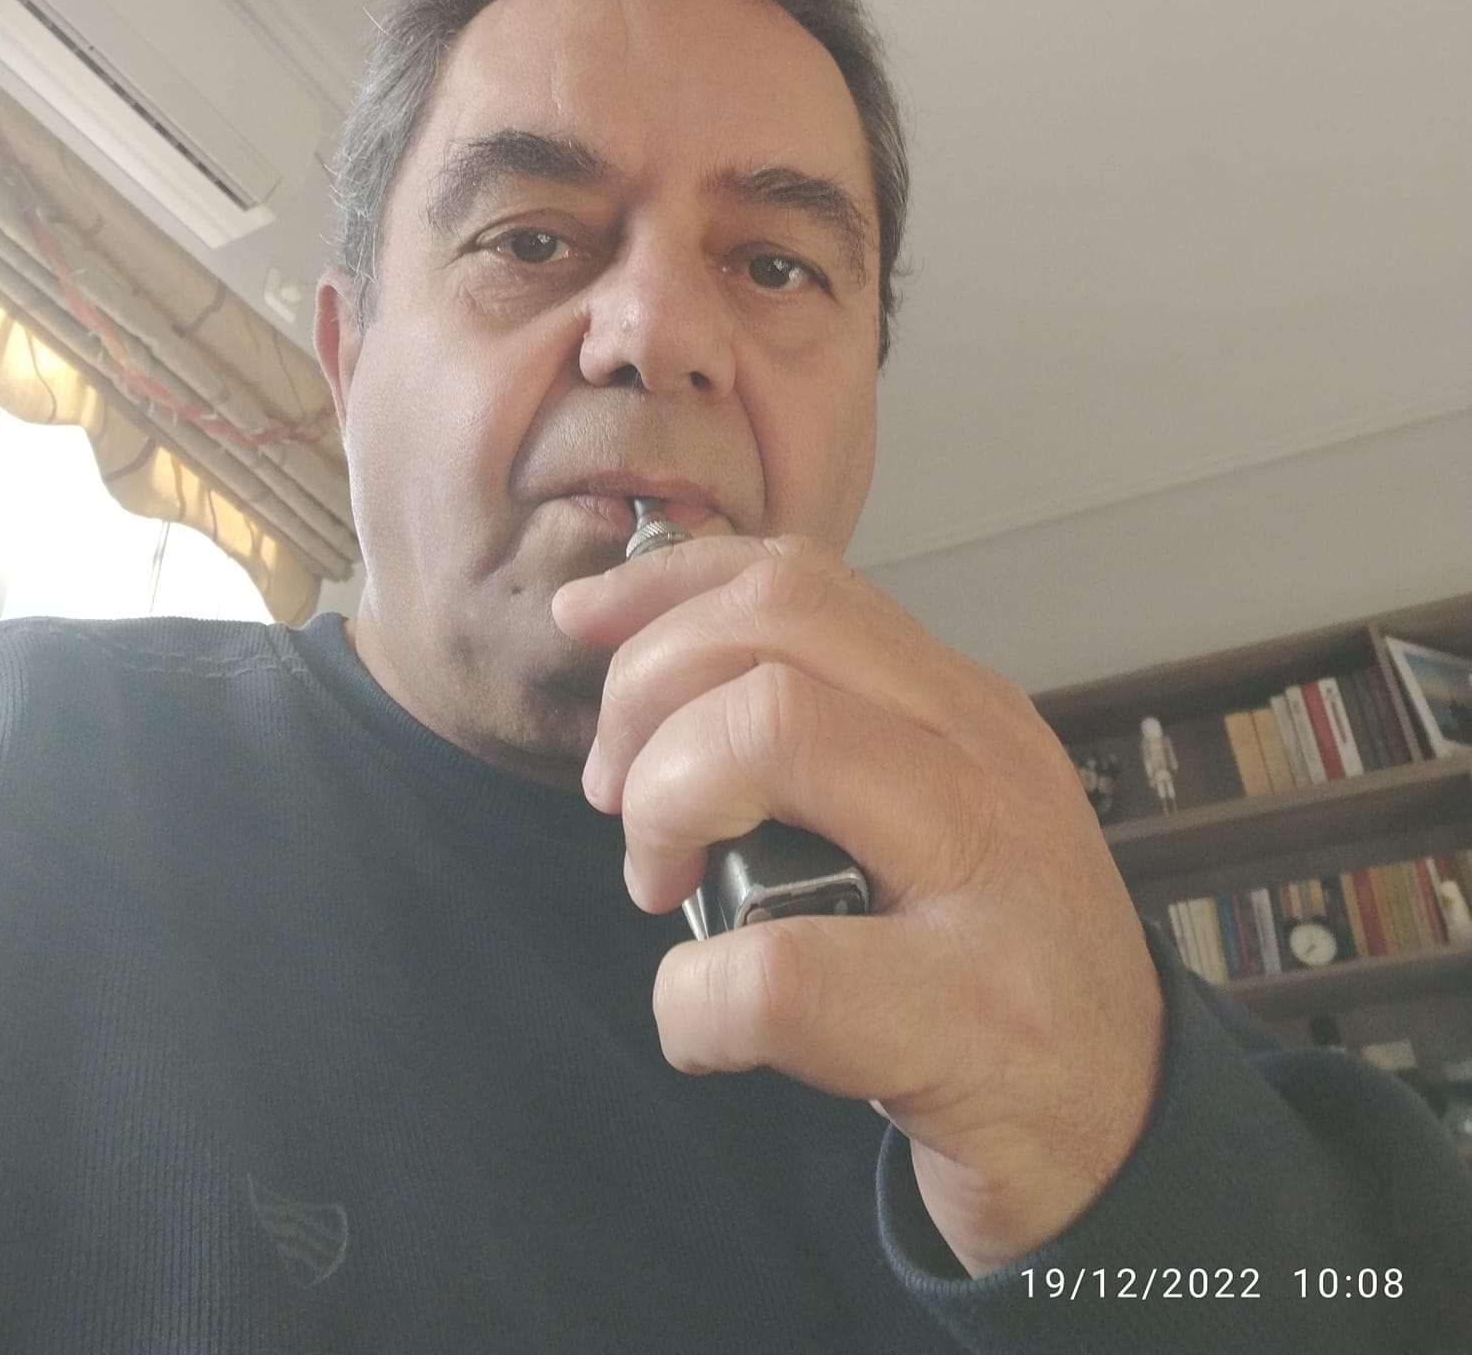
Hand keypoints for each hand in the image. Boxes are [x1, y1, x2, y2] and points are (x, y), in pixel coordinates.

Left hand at [551, 533, 1165, 1276]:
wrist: (1124, 1130)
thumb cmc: (991, 960)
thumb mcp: (935, 809)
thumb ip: (832, 732)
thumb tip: (653, 670)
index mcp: (962, 706)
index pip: (799, 579)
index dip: (666, 586)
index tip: (585, 626)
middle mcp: (982, 758)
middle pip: (771, 626)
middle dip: (645, 692)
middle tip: (621, 796)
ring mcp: (986, 879)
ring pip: (770, 734)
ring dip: (665, 803)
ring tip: (662, 882)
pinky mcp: (968, 1021)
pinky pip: (768, 973)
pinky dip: (691, 999)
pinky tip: (706, 1021)